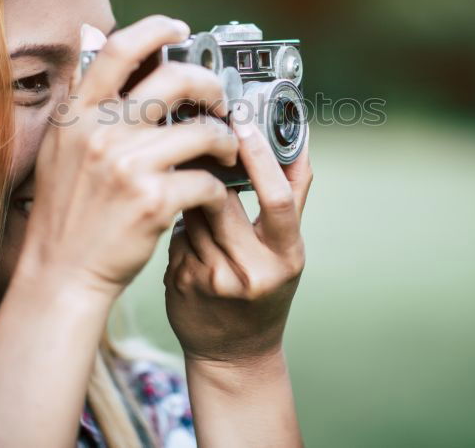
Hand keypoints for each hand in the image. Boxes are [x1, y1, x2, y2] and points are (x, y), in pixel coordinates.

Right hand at [16, 15, 238, 299]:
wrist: (61, 272)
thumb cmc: (68, 212)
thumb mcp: (62, 145)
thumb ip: (85, 96)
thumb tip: (92, 35)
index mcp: (78, 114)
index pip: (119, 48)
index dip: (156, 29)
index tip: (180, 29)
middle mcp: (101, 132)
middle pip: (176, 78)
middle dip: (211, 85)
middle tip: (221, 101)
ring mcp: (127, 166)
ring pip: (204, 130)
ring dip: (226, 140)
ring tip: (226, 152)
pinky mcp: (153, 200)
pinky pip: (207, 179)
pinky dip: (218, 187)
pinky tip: (213, 194)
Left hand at [164, 105, 312, 363]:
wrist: (234, 353)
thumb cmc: (265, 291)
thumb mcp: (288, 248)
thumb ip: (292, 194)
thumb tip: (299, 136)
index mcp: (286, 258)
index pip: (275, 198)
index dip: (260, 155)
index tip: (243, 121)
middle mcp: (251, 271)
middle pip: (222, 197)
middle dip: (210, 168)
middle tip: (203, 143)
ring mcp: (211, 278)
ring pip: (192, 209)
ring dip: (191, 192)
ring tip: (193, 192)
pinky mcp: (179, 281)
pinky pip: (175, 230)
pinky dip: (178, 219)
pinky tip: (182, 229)